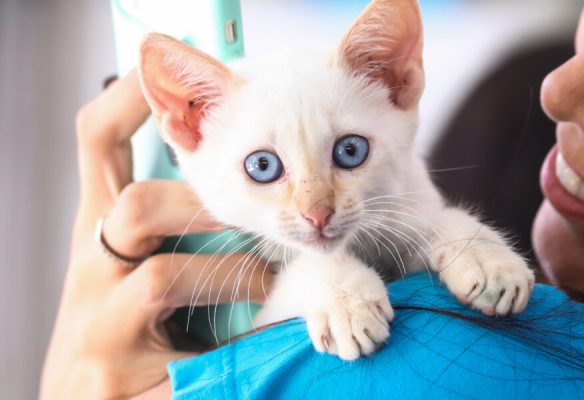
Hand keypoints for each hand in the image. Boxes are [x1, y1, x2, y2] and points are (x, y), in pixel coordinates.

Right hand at [39, 71, 272, 398]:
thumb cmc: (120, 340)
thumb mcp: (133, 276)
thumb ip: (171, 235)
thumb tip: (235, 192)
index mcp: (96, 239)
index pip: (98, 152)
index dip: (126, 106)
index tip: (158, 71)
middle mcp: (90, 275)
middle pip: (135, 206)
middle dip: (201, 204)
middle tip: (249, 220)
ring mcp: (98, 328)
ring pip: (165, 276)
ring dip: (232, 276)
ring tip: (264, 288)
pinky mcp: (118, 378)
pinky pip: (197, 356)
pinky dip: (237, 344)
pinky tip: (257, 340)